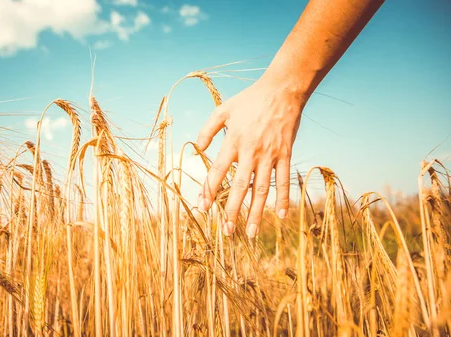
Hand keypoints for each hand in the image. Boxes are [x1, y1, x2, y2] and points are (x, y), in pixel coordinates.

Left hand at [196, 75, 305, 237]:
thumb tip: (197, 148)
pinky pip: (284, 180)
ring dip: (256, 213)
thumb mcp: (223, 110)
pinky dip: (283, 198)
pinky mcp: (285, 154)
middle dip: (232, 210)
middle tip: (227, 230)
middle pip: (239, 187)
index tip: (203, 208)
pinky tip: (281, 216)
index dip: (209, 190)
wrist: (281, 91)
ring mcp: (270, 155)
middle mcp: (251, 152)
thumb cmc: (250, 100)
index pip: (218, 171)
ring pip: (262, 189)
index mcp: (233, 142)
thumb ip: (207, 130)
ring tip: (251, 233)